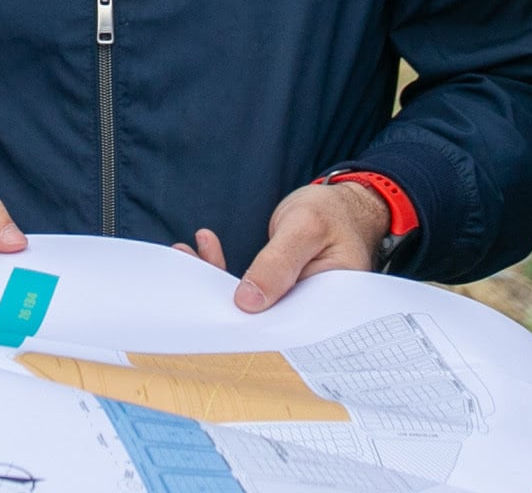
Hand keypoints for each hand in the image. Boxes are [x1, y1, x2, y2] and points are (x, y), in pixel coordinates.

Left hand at [178, 181, 386, 312]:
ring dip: (216, 280)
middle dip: (222, 302)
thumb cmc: (333, 212)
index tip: (215, 311)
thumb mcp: (306, 228)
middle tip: (188, 280)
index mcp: (331, 308)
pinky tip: (204, 244)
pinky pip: (248, 288)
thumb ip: (279, 263)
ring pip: (250, 303)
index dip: (251, 326)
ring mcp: (294, 302)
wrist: (344, 203)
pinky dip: (223, 268)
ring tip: (187, 253)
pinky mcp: (280, 290)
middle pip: (264, 320)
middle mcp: (311, 313)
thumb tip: (248, 304)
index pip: (288, 329)